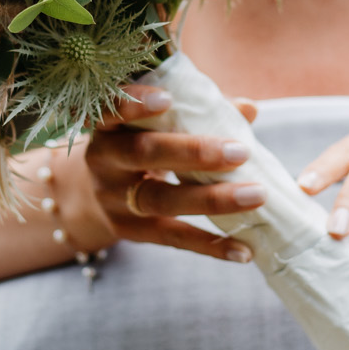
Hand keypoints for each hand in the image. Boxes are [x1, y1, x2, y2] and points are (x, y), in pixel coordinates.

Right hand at [79, 85, 263, 263]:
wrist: (93, 195)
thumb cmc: (137, 143)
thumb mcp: (151, 124)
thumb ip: (196, 112)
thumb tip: (248, 108)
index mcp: (109, 124)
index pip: (112, 110)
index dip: (135, 104)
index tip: (168, 99)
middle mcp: (104, 160)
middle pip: (144, 153)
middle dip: (194, 152)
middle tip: (240, 152)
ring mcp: (114, 199)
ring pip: (161, 200)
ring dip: (212, 199)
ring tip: (256, 196)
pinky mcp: (130, 231)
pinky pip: (173, 237)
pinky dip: (210, 246)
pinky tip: (243, 250)